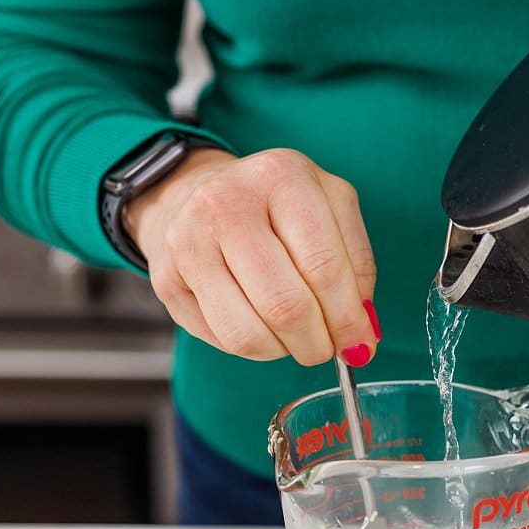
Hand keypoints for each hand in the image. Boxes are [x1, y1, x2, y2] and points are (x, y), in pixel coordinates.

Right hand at [125, 148, 380, 366]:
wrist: (197, 193)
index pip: (324, 266)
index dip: (348, 317)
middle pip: (285, 304)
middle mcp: (228, 202)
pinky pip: (221, 338)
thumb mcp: (330, 214)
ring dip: (283, 350)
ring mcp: (189, 239)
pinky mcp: (166, 277)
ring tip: (295, 337)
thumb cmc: (278, 210)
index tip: (359, 344)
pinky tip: (261, 325)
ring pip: (248, 332)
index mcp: (282, 177)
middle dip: (316, 342)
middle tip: (326, 348)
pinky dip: (253, 347)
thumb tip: (362, 333)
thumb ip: (357, 268)